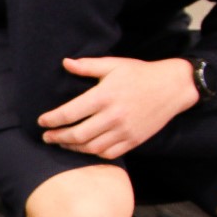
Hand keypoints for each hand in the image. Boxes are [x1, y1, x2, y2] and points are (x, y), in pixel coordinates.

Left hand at [38, 56, 197, 159]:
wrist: (174, 86)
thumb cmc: (140, 74)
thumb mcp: (114, 65)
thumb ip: (88, 66)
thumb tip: (65, 63)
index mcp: (105, 96)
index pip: (69, 113)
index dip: (51, 120)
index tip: (42, 122)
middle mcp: (113, 116)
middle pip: (76, 135)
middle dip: (57, 138)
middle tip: (47, 137)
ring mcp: (124, 131)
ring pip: (90, 147)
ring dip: (72, 148)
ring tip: (62, 143)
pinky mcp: (133, 140)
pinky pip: (108, 154)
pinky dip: (93, 153)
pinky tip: (85, 147)